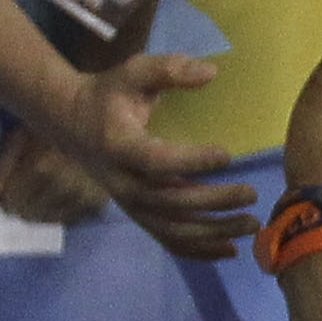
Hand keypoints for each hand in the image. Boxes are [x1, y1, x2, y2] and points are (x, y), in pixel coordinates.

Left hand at [0, 120, 105, 225]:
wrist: (93, 126)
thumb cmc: (49, 128)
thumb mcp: (20, 139)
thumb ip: (0, 169)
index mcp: (43, 167)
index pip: (14, 201)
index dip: (6, 197)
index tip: (8, 190)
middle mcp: (66, 186)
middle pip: (31, 213)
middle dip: (22, 205)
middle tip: (25, 190)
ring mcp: (84, 197)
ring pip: (50, 219)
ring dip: (40, 212)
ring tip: (41, 194)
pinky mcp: (98, 204)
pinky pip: (70, 221)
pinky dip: (60, 214)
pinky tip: (59, 199)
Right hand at [61, 53, 259, 257]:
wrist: (70, 122)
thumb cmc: (108, 95)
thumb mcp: (133, 73)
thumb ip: (168, 70)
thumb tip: (210, 72)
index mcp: (119, 146)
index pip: (157, 161)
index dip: (191, 162)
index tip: (227, 155)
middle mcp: (122, 182)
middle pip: (171, 201)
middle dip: (214, 201)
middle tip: (251, 194)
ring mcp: (129, 204)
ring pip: (173, 229)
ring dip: (214, 232)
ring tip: (250, 224)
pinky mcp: (137, 216)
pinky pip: (168, 241)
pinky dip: (199, 250)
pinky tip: (230, 249)